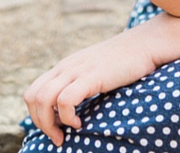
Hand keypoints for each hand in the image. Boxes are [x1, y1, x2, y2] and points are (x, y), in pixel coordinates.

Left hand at [23, 22, 164, 146]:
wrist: (146, 43)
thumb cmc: (125, 61)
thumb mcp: (95, 69)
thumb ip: (81, 81)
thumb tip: (73, 106)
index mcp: (65, 66)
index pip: (33, 91)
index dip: (37, 114)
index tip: (55, 127)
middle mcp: (66, 67)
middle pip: (33, 96)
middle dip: (39, 122)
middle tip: (58, 136)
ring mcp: (77, 70)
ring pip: (43, 100)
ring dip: (49, 124)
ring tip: (66, 133)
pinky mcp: (91, 76)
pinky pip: (65, 100)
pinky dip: (67, 118)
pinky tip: (80, 123)